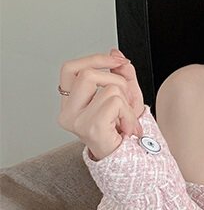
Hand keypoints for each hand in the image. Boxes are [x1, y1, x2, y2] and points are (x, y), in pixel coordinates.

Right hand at [57, 47, 146, 161]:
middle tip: (125, 99)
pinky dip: (129, 113)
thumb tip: (115, 52)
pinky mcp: (90, 127)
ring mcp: (76, 121)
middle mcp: (68, 112)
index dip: (94, 59)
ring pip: (109, 87)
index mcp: (71, 102)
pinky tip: (126, 128)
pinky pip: (116, 102)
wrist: (129, 157)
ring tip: (125, 118)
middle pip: (88, 74)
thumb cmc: (123, 128)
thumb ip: (121, 72)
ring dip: (127, 101)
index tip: (117, 61)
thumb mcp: (126, 95)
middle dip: (117, 80)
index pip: (70, 69)